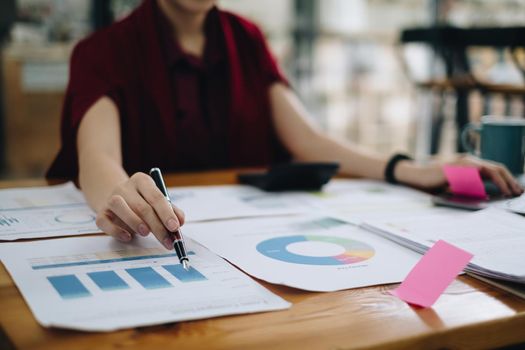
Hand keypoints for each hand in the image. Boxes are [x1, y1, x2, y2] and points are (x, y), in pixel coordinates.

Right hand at [95, 172, 185, 248]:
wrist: (114, 197)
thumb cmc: (142, 202)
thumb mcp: (157, 202)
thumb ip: (170, 210)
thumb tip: (180, 221)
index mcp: (142, 181)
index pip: (156, 196)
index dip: (166, 213)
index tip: (175, 227)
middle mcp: (125, 187)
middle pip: (142, 206)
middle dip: (157, 226)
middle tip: (167, 240)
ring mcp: (110, 199)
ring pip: (120, 207)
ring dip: (135, 222)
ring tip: (146, 233)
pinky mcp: (100, 213)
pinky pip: (104, 222)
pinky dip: (116, 230)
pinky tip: (128, 237)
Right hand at [397, 155, 523, 195]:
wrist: (415, 176)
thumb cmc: (433, 182)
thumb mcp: (456, 184)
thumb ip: (470, 185)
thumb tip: (487, 194)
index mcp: (470, 164)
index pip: (495, 169)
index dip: (508, 179)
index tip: (516, 189)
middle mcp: (468, 161)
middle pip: (496, 167)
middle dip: (509, 180)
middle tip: (517, 192)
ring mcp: (461, 164)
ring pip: (488, 170)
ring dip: (501, 182)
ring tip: (508, 192)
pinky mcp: (455, 169)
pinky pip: (473, 176)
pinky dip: (482, 184)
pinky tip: (487, 192)